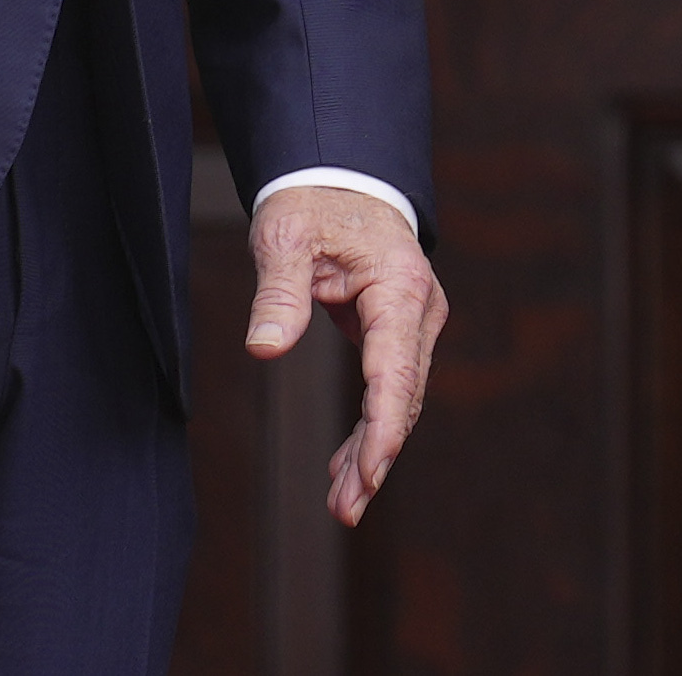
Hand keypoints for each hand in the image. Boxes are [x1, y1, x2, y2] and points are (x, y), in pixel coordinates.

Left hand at [245, 182, 446, 525]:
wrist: (340, 174)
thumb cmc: (313, 202)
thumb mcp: (285, 238)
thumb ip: (279, 294)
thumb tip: (263, 350)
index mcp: (399, 286)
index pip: (396, 370)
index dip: (384, 427)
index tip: (370, 473)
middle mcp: (419, 309)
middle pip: (403, 396)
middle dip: (376, 455)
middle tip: (345, 508)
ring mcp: (414, 321)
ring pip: (400, 398)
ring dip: (373, 450)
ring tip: (343, 503)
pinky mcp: (399, 329)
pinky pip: (389, 387)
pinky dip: (370, 427)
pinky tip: (345, 466)